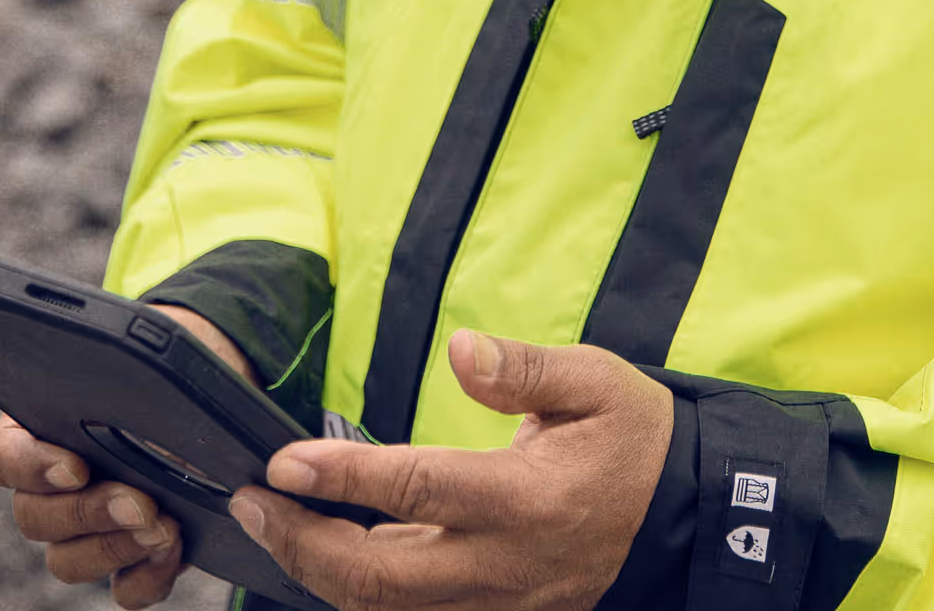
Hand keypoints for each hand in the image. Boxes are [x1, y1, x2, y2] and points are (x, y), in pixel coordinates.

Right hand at [0, 305, 248, 602]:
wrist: (200, 416)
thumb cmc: (157, 384)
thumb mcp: (137, 372)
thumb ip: (119, 382)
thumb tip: (135, 391)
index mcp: (33, 437)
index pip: (7, 460)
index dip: (35, 468)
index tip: (77, 467)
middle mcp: (47, 493)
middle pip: (36, 519)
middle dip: (91, 512)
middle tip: (141, 501)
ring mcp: (81, 535)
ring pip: (68, 562)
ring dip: (116, 548)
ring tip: (164, 527)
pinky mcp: (125, 564)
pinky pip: (122, 590)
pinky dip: (147, 578)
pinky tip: (173, 550)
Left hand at [230, 330, 674, 610]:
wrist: (679, 512)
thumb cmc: (633, 438)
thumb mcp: (595, 382)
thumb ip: (523, 368)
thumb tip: (460, 348)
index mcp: (528, 500)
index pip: (420, 488)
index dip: (344, 476)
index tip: (284, 462)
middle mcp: (506, 565)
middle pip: (382, 579)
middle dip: (303, 544)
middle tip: (254, 502)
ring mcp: (499, 604)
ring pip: (388, 610)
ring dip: (320, 573)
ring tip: (275, 524)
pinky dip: (359, 590)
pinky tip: (327, 551)